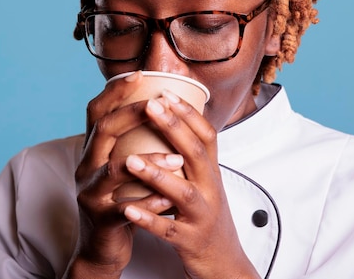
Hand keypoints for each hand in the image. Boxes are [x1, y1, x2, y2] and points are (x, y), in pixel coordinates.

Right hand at [63, 71, 183, 278]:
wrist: (100, 246)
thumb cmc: (119, 200)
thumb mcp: (120, 167)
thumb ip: (131, 143)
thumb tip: (161, 108)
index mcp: (92, 151)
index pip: (96, 112)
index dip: (114, 92)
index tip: (138, 75)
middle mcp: (85, 167)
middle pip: (103, 131)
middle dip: (130, 114)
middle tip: (158, 105)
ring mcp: (90, 193)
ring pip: (112, 170)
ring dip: (147, 161)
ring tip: (176, 159)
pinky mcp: (100, 219)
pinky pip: (124, 208)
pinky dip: (148, 201)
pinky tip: (167, 197)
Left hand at [121, 91, 259, 278]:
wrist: (225, 262)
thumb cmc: (207, 216)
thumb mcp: (205, 182)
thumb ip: (192, 155)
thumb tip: (177, 119)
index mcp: (211, 173)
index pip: (206, 136)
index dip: (188, 113)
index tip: (165, 91)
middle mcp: (210, 190)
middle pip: (196, 154)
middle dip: (173, 128)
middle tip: (150, 106)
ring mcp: (202, 216)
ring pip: (182, 192)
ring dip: (156, 174)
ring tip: (130, 160)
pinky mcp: (191, 241)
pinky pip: (168, 230)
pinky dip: (148, 219)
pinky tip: (128, 209)